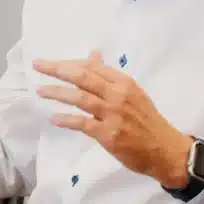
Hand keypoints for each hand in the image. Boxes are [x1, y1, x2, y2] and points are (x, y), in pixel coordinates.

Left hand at [33, 50, 192, 187]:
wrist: (166, 149)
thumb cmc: (147, 121)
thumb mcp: (132, 93)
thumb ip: (109, 76)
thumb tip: (92, 54)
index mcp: (124, 82)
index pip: (91, 66)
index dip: (69, 63)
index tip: (52, 63)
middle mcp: (118, 94)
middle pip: (82, 76)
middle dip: (57, 69)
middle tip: (38, 65)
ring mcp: (113, 114)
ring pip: (80, 97)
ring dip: (57, 92)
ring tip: (40, 90)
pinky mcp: (108, 134)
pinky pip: (82, 123)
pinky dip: (66, 119)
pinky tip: (53, 118)